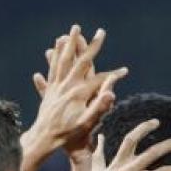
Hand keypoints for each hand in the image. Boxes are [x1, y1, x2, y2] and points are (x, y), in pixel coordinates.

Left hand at [27, 25, 126, 162]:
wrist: (44, 139)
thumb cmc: (69, 135)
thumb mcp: (87, 124)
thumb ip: (100, 108)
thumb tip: (111, 93)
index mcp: (79, 93)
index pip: (100, 79)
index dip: (114, 75)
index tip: (125, 70)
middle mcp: (67, 86)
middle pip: (81, 60)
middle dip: (92, 45)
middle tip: (99, 32)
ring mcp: (57, 86)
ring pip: (63, 60)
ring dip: (68, 45)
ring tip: (71, 32)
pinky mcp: (49, 91)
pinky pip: (52, 70)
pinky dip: (53, 59)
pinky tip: (50, 52)